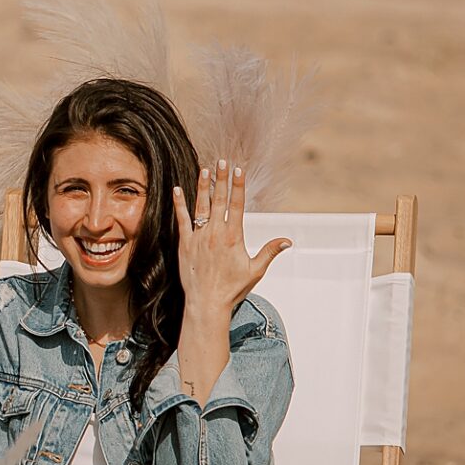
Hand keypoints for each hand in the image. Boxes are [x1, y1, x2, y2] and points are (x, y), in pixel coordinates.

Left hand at [172, 161, 290, 323]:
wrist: (206, 304)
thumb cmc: (231, 289)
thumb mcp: (255, 271)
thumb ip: (270, 252)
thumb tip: (288, 241)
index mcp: (233, 237)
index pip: (237, 205)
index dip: (238, 185)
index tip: (238, 169)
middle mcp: (215, 233)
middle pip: (220, 200)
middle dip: (221, 179)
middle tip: (221, 160)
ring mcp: (199, 238)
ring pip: (201, 206)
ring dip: (203, 186)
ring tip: (204, 169)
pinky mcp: (185, 245)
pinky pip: (182, 220)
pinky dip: (179, 204)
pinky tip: (177, 190)